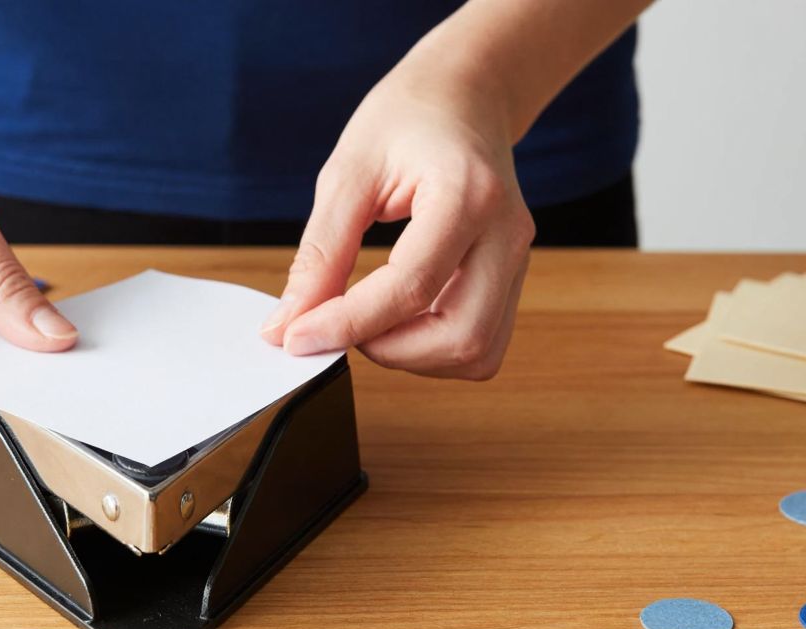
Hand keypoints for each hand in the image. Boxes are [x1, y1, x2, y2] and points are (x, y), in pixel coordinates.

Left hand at [260, 64, 533, 379]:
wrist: (463, 95)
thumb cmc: (408, 118)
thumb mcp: (348, 173)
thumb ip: (320, 254)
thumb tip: (288, 323)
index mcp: (467, 194)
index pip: (411, 286)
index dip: (349, 324)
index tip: (298, 337)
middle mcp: (505, 233)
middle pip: (461, 337)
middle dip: (388, 351)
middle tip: (338, 326)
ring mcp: (516, 258)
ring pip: (477, 351)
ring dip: (413, 356)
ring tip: (368, 321)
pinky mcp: (512, 276)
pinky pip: (481, 342)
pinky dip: (432, 348)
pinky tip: (397, 318)